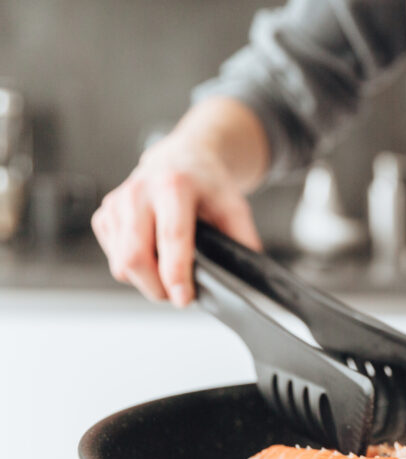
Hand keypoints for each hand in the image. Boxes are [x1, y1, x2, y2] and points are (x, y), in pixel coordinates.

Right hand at [92, 134, 261, 306]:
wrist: (181, 159)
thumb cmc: (206, 184)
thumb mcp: (234, 205)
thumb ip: (242, 238)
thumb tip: (247, 274)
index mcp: (174, 186)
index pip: (171, 237)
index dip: (176, 274)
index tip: (184, 299)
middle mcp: (139, 192)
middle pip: (135, 256)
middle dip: (156, 287)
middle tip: (178, 296)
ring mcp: (117, 203)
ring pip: (121, 263)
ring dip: (145, 281)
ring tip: (168, 276)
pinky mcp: (104, 215)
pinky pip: (113, 258)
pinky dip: (132, 269)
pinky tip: (153, 258)